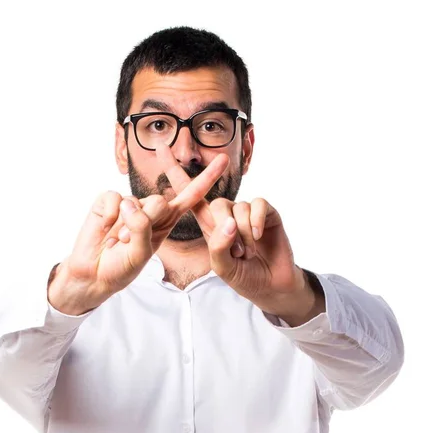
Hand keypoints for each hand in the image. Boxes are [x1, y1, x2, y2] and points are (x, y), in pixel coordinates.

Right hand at [55, 153, 229, 306]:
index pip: (191, 196)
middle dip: (147, 222)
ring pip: (135, 200)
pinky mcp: (108, 202)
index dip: (207, 178)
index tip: (224, 159)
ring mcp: (129, 204)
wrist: (93, 273)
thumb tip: (129, 203)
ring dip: (126, 225)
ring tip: (117, 241)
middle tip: (131, 241)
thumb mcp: (140, 254)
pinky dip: (108, 216)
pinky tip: (104, 228)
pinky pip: (112, 198)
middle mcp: (150, 209)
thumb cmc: (121, 267)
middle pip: (159, 201)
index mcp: (167, 221)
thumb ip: (142, 228)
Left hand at [151, 141, 307, 310]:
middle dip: (226, 230)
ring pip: (239, 207)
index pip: (188, 192)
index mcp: (209, 223)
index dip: (175, 170)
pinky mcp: (267, 213)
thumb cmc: (242, 276)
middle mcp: (227, 213)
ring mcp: (247, 211)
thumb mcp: (221, 266)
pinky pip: (258, 205)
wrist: (270, 285)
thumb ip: (218, 247)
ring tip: (247, 252)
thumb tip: (229, 223)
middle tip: (236, 254)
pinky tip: (258, 237)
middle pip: (217, 203)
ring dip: (243, 234)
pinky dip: (257, 221)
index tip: (161, 147)